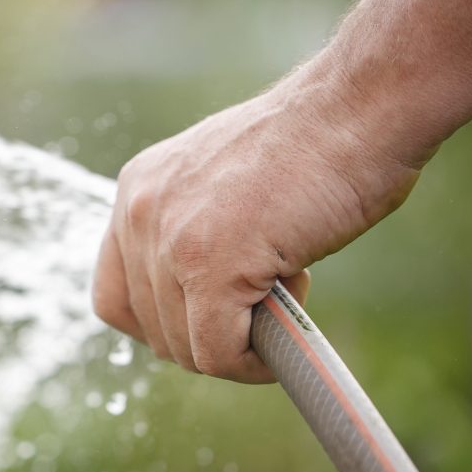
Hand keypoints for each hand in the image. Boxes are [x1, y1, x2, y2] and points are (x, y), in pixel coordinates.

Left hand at [93, 61, 423, 381]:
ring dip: (239, 343)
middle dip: (209, 335)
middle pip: (151, 329)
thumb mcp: (222, 185)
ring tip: (285, 286)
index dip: (161, 324)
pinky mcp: (209, 267)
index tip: (207, 320)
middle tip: (264, 299)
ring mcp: (169, 241)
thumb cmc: (312, 145)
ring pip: (185, 348)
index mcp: (137, 190)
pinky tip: (288, 324)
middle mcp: (138, 213)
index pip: (113, 296)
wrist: (357, 109)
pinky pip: (217, 353)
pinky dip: (253, 362)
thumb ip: (192, 233)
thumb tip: (199, 306)